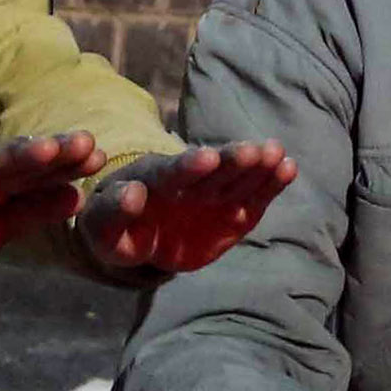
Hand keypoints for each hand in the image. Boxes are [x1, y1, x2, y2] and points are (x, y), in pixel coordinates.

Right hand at [0, 134, 99, 262]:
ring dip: (16, 153)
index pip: (41, 173)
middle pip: (21, 161)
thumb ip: (31, 213)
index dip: (70, 165)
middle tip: (87, 143)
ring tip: (46, 147)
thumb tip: (78, 197)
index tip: (102, 158)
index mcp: (0, 187)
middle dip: (54, 152)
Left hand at [77, 142, 297, 275]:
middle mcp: (188, 179)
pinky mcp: (234, 210)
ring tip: (276, 154)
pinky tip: (288, 168)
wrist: (142, 239)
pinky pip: (254, 196)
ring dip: (256, 166)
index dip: (188, 166)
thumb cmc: (116, 231)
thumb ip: (112, 213)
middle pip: (211, 169)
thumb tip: (133, 193)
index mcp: (153, 178)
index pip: (171, 171)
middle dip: (230, 160)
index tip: (206, 157)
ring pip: (236, 177)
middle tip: (252, 151)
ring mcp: (214, 193)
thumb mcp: (102, 228)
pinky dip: (270, 184)